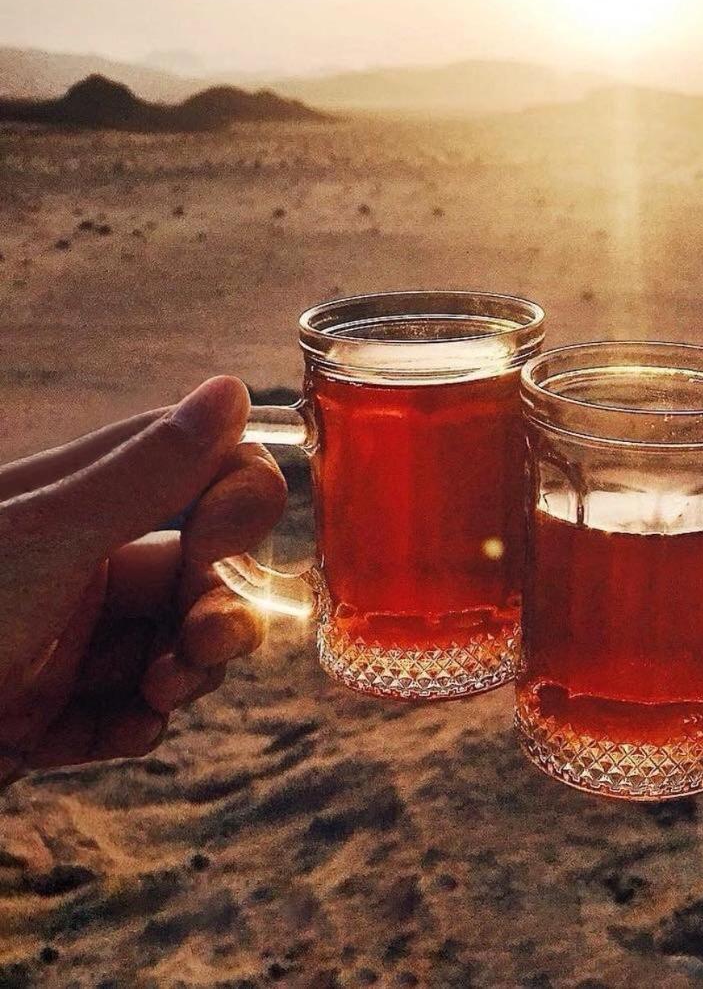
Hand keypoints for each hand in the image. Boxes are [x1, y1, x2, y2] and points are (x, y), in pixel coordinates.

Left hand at [0, 377, 284, 783]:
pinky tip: (120, 733)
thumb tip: (231, 388)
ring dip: (186, 672)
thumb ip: (149, 470)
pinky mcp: (52, 711)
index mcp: (81, 499)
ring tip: (154, 696)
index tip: (218, 549)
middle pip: (203, 567)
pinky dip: (138, 724)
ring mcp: (69, 637)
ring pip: (176, 643)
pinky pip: (131, 711)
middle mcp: (83, 559)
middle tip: (199, 647)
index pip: (202, 473)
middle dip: (219, 608)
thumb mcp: (48, 537)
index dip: (234, 507)